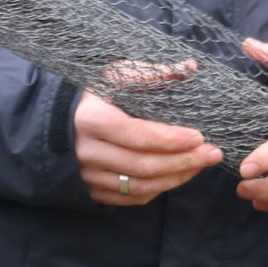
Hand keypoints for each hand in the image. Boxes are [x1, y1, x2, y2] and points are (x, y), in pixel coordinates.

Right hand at [75, 70, 221, 207]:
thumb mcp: (115, 74)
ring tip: (201, 165)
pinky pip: (131, 198)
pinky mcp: (91, 191)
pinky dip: (158, 189)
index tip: (200, 137)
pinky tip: (177, 176)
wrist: (55, 119)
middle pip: (143, 165)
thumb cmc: (92, 92)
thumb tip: (189, 68)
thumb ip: (151, 73)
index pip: (137, 135)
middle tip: (212, 154)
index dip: (171, 140)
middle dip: (184, 162)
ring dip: (176, 178)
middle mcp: (85, 152)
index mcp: (90, 119)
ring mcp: (87, 175)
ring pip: (139, 186)